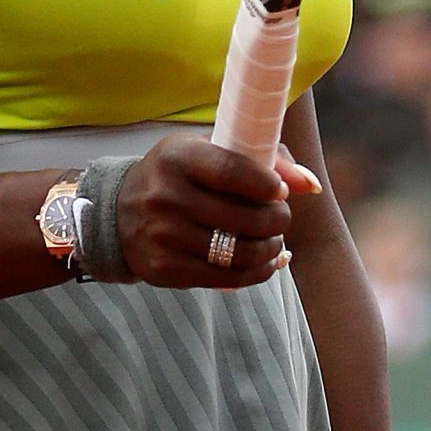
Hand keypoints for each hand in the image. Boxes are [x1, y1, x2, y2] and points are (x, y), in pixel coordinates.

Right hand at [116, 133, 320, 290]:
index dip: (267, 184)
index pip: (232, 171)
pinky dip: (258, 273)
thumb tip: (311, 185)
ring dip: (270, 248)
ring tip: (274, 240)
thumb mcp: (208, 152)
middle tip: (281, 217)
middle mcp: (166, 197)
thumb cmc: (178, 175)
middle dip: (276, 220)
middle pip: (243, 217)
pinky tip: (268, 262)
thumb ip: (263, 159)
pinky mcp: (166, 270)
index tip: (281, 192)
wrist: (119, 213)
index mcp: (177, 158)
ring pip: (239, 252)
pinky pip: (227, 279)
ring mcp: (164, 237)